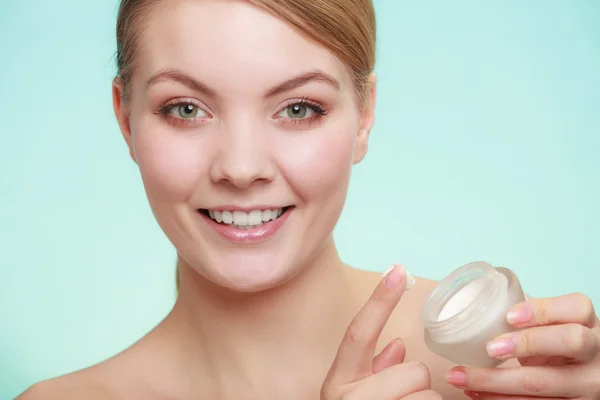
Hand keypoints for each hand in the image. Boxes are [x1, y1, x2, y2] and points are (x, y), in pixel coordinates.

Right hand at [321, 265, 439, 399]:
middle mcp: (351, 399)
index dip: (379, 301)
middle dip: (415, 383)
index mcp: (338, 382)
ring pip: (428, 392)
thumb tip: (397, 345)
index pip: (358, 333)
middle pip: (413, 369)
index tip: (397, 272)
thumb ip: (376, 370)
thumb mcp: (357, 398)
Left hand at [445, 293, 599, 398]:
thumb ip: (526, 313)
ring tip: (459, 375)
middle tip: (490, 347)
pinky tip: (474, 392)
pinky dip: (497, 399)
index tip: (509, 316)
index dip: (543, 310)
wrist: (579, 376)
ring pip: (543, 383)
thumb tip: (472, 300)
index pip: (577, 308)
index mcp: (588, 323)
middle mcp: (596, 353)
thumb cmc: (552, 342)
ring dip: (493, 381)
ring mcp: (589, 384)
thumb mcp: (549, 325)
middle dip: (526, 343)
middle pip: (570, 341)